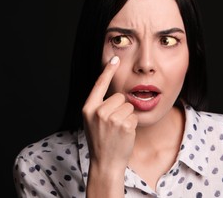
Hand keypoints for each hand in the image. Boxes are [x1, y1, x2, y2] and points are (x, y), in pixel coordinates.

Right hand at [82, 56, 137, 171]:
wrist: (105, 163)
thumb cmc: (101, 141)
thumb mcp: (92, 122)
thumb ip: (99, 106)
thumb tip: (116, 93)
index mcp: (88, 108)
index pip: (99, 84)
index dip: (108, 70)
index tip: (114, 58)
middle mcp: (98, 111)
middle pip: (119, 97)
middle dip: (120, 108)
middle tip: (113, 125)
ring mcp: (111, 118)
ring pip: (128, 106)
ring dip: (127, 117)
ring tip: (118, 130)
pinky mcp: (124, 124)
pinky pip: (134, 116)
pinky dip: (132, 124)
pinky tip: (124, 134)